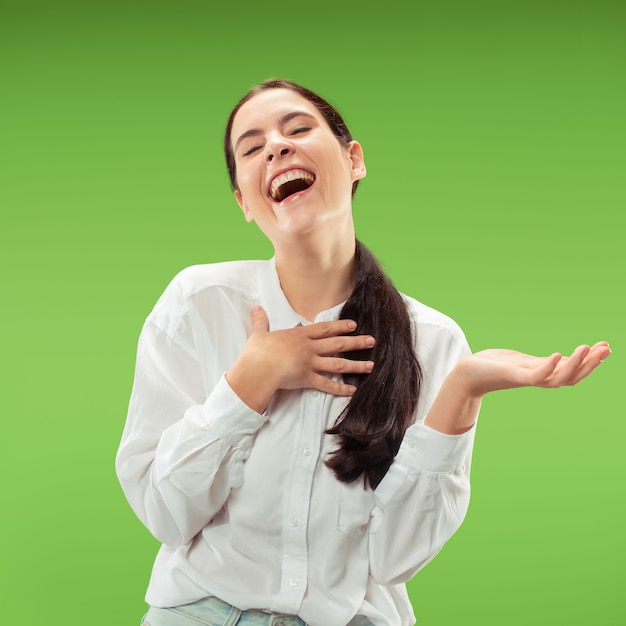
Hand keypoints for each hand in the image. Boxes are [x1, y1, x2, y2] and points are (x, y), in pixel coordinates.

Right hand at [226, 306, 375, 411]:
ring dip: (356, 365)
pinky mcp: (307, 379)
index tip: (354, 325)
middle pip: (338, 344)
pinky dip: (340, 389)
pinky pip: (327, 385)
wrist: (257, 370)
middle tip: (372, 341)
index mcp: (299, 335)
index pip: (325, 328)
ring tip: (371, 365)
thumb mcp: (258, 333)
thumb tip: (255, 309)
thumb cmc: (257, 352)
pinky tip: (352, 390)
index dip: (340, 326)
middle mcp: (309, 348)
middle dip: (356, 342)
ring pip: (338, 364)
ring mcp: (310, 364)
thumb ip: (260, 321)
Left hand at [456, 341, 610, 397]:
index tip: (605, 347)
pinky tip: (558, 354)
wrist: (467, 374)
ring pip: (557, 379)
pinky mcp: (512, 376)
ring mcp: (525, 378)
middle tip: (606, 348)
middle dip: (590, 364)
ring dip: (575, 365)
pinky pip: (535, 376)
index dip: (589, 361)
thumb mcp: (522, 361)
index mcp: (541, 373)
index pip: (571, 370)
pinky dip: (548, 367)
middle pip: (570, 377)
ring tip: (588, 348)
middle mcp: (537, 378)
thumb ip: (541, 363)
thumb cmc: (493, 366)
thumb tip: (561, 359)